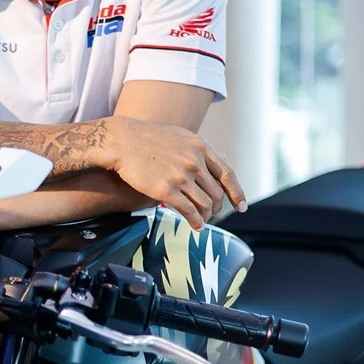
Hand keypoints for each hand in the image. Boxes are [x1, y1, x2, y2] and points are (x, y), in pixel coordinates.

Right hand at [104, 116, 246, 228]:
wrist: (122, 141)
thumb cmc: (148, 139)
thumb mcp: (180, 136)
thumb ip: (198, 150)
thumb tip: (217, 160)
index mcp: (201, 148)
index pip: (227, 174)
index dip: (237, 193)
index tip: (241, 206)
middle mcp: (194, 162)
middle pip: (217, 193)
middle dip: (218, 207)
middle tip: (213, 214)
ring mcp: (181, 176)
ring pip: (206, 204)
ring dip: (207, 216)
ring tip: (202, 220)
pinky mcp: (166, 190)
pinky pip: (189, 211)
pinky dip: (196, 221)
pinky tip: (195, 226)